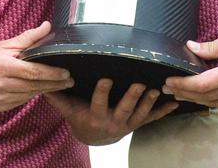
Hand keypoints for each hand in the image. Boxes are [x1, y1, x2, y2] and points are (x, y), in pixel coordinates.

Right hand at [0, 22, 73, 110]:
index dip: (52, 74)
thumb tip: (47, 26)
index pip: (33, 72)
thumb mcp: (5, 44)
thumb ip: (28, 38)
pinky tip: (37, 90)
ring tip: (58, 85)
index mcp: (2, 66)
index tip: (66, 73)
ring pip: (28, 96)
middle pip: (33, 86)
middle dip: (54, 84)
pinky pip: (19, 102)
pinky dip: (30, 96)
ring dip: (44, 91)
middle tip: (69, 81)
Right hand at [46, 78, 176, 145]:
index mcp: (95, 116)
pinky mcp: (137, 123)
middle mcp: (113, 121)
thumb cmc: (79, 117)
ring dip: (149, 103)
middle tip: (140, 85)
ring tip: (155, 91)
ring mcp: (127, 124)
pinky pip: (152, 119)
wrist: (94, 137)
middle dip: (132, 97)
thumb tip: (43, 80)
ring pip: (140, 114)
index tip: (106, 79)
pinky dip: (163, 111)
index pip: (99, 102)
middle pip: (124, 109)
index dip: (103, 91)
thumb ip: (56, 95)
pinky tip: (174, 103)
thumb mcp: (67, 109)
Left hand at [162, 22, 217, 106]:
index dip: (183, 85)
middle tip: (168, 89)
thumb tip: (191, 48)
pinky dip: (212, 98)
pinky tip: (202, 93)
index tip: (169, 81)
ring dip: (197, 99)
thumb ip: (211, 46)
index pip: (202, 85)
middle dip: (185, 94)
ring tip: (181, 93)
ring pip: (217, 101)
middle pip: (207, 97)